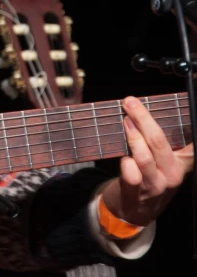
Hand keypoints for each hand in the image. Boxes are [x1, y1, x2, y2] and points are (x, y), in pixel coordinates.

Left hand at [102, 96, 193, 226]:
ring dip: (133, 137)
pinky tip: (123, 156)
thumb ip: (161, 139)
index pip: (191, 145)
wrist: (136, 211)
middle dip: (143, 118)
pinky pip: (130, 175)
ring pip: (145, 158)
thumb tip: (143, 107)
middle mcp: (172, 174)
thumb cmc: (150, 176)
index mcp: (182, 162)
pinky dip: (125, 163)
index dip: (190, 124)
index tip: (188, 106)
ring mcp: (154, 186)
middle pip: (159, 142)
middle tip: (130, 103)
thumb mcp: (164, 160)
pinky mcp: (135, 194)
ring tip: (125, 121)